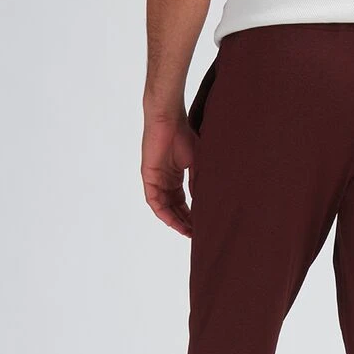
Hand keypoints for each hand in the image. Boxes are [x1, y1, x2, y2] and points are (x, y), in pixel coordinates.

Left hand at [141, 112, 196, 236]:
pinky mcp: (148, 177)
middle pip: (174, 208)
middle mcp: (165, 181)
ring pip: (164, 207)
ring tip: (187, 231)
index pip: (183, 202)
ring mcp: (156, 179)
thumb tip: (204, 204)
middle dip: (184, 222)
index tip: (201, 226)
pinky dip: (163, 213)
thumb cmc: (184, 135)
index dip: (191, 215)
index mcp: (175, 177)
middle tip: (196, 234)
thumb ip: (197, 184)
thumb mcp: (196, 164)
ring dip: (175, 221)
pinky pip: (154, 201)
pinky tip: (173, 222)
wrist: (169, 120)